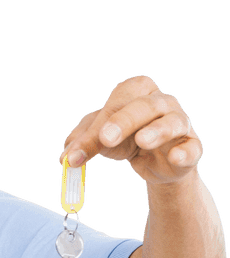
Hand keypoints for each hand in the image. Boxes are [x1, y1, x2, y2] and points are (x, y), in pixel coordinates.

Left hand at [60, 76, 202, 184]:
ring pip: (173, 122)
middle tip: (105, 138)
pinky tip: (175, 157)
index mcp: (137, 93)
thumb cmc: (127, 141)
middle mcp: (162, 103)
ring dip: (157, 131)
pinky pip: (191, 148)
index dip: (96, 125)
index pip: (116, 102)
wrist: (157, 164)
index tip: (76, 152)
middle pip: (145, 106)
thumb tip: (66, 156)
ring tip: (142, 141)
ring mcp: (180, 124)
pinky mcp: (191, 147)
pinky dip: (184, 152)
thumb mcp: (101, 139)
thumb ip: (82, 143)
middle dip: (124, 120)